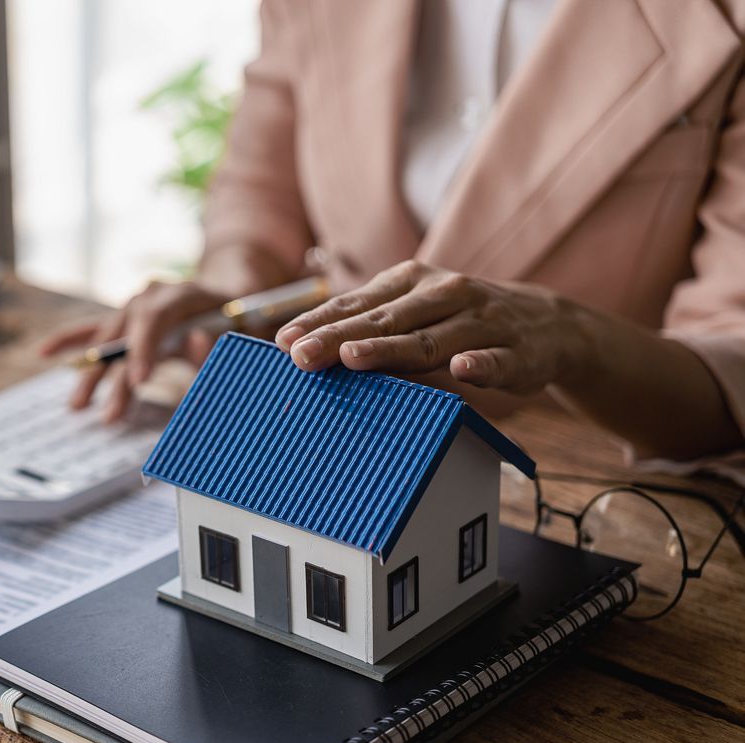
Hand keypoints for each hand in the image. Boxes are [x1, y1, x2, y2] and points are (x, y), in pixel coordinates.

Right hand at [40, 280, 229, 420]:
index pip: (154, 319)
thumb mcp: (239, 330)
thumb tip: (196, 344)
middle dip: (116, 377)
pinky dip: (70, 340)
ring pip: (107, 341)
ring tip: (78, 406)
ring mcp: (134, 305)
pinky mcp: (125, 318)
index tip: (138, 382)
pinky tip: (44, 352)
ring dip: (93, 374)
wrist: (232, 293)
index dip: (143, 349)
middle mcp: (150, 295)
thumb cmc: (238, 317)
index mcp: (180, 293)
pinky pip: (94, 329)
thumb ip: (217, 340)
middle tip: (112, 415)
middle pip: (125, 335)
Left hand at [274, 261, 587, 394]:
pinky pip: (496, 360)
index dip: (320, 322)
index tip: (284, 341)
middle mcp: (445, 295)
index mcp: (413, 283)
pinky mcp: (516, 353)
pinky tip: (463, 370)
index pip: (358, 304)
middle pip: (384, 320)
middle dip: (339, 337)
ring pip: (432, 339)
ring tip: (355, 358)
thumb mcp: (414, 311)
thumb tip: (301, 345)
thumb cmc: (461, 320)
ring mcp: (482, 323)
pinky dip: (480, 365)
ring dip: (393, 349)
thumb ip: (367, 324)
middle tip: (302, 356)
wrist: (548, 323)